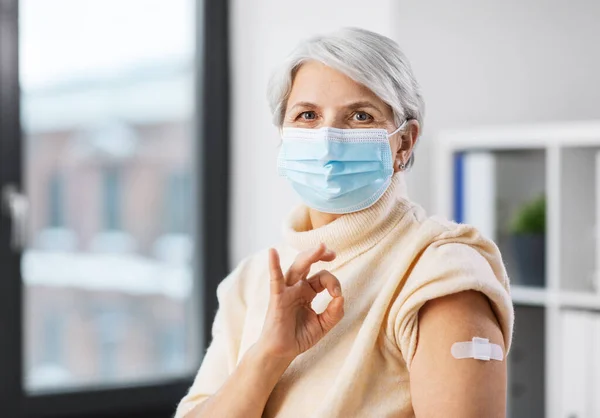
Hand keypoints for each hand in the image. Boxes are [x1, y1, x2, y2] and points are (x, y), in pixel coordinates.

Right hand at [257, 244, 344, 361]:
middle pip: (308, 264)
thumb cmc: (299, 337)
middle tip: (332, 253)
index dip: (334, 283)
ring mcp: (286, 291)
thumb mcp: (323, 325)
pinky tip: (272, 252)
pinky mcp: (277, 299)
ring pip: (296, 268)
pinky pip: (276, 280)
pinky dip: (273, 265)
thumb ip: (334, 312)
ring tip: (320, 247)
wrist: (282, 353)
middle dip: (320, 254)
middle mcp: (296, 287)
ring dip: (308, 256)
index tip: (338, 296)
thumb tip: (341, 297)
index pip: (322, 277)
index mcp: (307, 291)